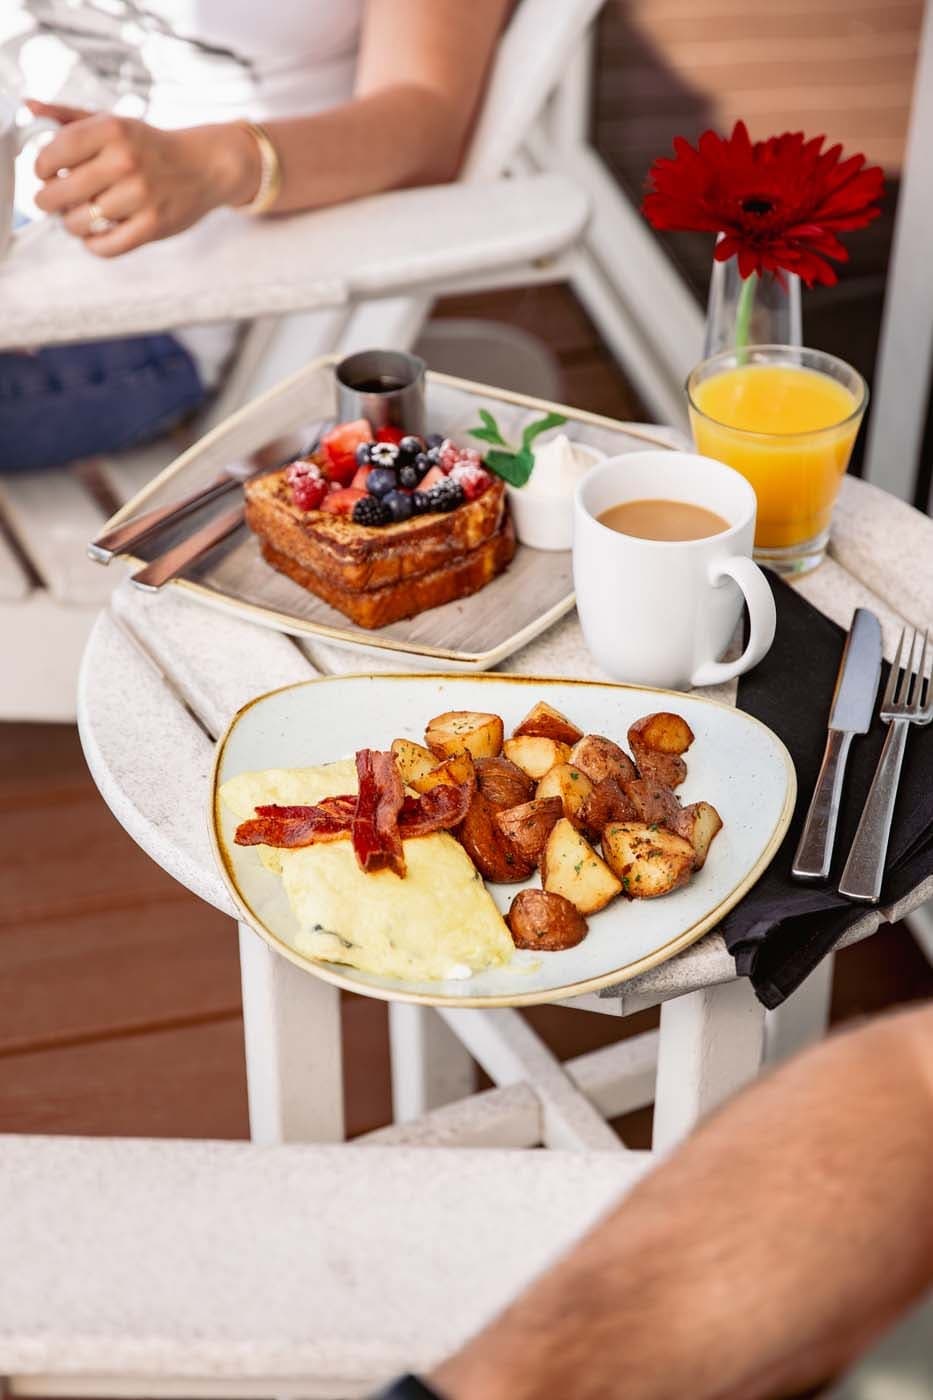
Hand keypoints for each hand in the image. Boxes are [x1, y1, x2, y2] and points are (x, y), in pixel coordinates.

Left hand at [27, 99, 260, 256]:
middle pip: (59, 193)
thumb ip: (69, 116)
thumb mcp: (113, 122)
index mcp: (112, 130)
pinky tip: (96, 233)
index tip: (46, 173)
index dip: (41, 168)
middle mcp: (125, 161)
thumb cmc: (152, 146)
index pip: (53, 154)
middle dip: (48, 200)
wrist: (206, 166)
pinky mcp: (153, 226)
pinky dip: (93, 244)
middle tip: (54, 200)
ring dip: (71, 223)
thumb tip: (29, 105)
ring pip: (79, 223)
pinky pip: (105, 247)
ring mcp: (140, 197)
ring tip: (78, 216)